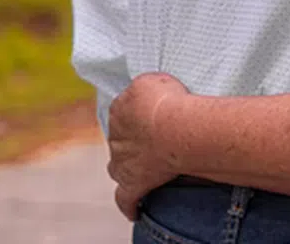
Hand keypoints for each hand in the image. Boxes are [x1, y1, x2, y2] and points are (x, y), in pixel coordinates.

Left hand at [107, 72, 188, 220]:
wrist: (175, 128)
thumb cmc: (168, 101)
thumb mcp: (152, 80)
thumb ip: (141, 86)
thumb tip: (140, 93)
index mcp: (118, 110)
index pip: (124, 109)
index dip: (141, 111)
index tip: (157, 112)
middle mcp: (115, 137)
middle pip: (121, 138)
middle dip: (133, 138)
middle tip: (156, 136)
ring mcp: (121, 162)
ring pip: (118, 166)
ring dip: (128, 165)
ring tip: (145, 165)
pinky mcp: (132, 183)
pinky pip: (125, 198)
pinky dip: (129, 205)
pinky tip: (135, 211)